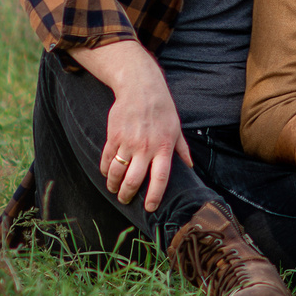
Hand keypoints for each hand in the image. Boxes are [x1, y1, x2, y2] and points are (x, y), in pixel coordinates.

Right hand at [72, 41, 192, 214]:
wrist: (141, 88)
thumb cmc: (162, 109)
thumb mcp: (177, 128)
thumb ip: (182, 149)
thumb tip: (190, 166)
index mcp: (164, 148)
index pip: (160, 178)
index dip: (155, 196)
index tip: (150, 208)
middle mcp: (146, 148)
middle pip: (134, 180)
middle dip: (127, 195)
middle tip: (125, 199)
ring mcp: (128, 142)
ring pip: (117, 172)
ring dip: (113, 185)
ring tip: (114, 189)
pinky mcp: (114, 136)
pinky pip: (107, 159)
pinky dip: (105, 170)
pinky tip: (106, 173)